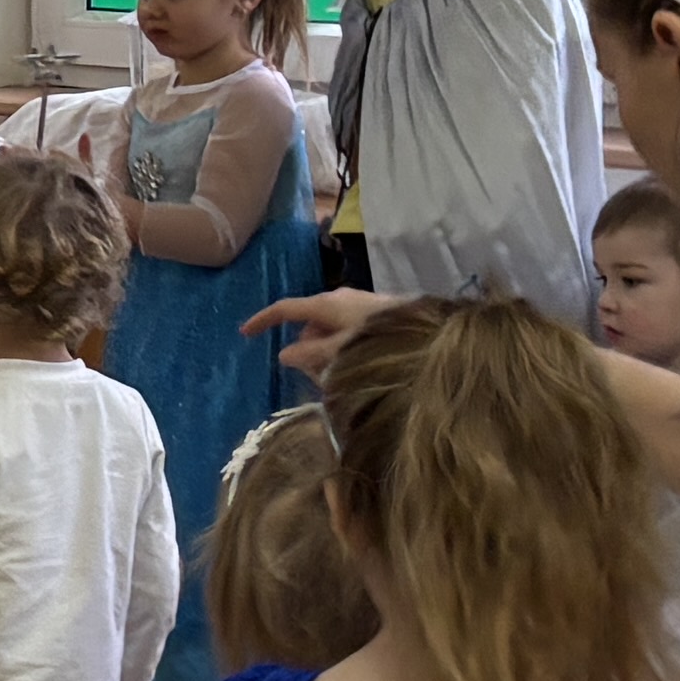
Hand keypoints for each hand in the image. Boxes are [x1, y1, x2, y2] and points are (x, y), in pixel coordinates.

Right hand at [244, 285, 403, 380]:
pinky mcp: (376, 317)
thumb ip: (311, 355)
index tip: (244, 333)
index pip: (286, 308)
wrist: (434, 335)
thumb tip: (285, 354)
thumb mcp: (342, 353)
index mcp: (329, 304)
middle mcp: (342, 301)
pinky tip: (356, 370)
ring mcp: (360, 307)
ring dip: (326, 354)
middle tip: (311, 377)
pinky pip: (347, 334)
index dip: (263, 320)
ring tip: (339, 380)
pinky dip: (343, 351)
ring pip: (330, 331)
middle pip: (310, 324)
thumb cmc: (383, 341)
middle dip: (304, 349)